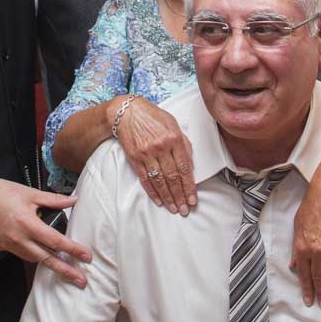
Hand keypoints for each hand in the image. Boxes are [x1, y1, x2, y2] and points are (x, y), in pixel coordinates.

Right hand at [0, 174, 90, 287]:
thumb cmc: (3, 192)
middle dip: (65, 270)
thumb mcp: (31, 193)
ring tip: (64, 268)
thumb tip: (73, 200)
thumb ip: (54, 200)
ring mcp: (8, 245)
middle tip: (81, 280)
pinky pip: (21, 254)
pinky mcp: (1, 246)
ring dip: (49, 263)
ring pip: (33, 259)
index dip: (73, 250)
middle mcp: (19, 239)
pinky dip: (32, 254)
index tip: (86, 257)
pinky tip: (39, 251)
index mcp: (28, 224)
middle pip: (46, 259)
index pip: (56, 242)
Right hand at [114, 98, 196, 215]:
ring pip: (160, 181)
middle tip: (185, 209)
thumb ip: (183, 144)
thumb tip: (190, 165)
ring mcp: (147, 154)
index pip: (184, 168)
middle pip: (173, 177)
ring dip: (168, 197)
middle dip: (180, 196)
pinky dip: (153, 192)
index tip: (193, 199)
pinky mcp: (135, 158)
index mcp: (174, 138)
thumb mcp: (173, 124)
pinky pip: (145, 179)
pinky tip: (159, 201)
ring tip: (174, 209)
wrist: (127, 112)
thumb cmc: (152, 116)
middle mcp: (161, 147)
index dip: (189, 186)